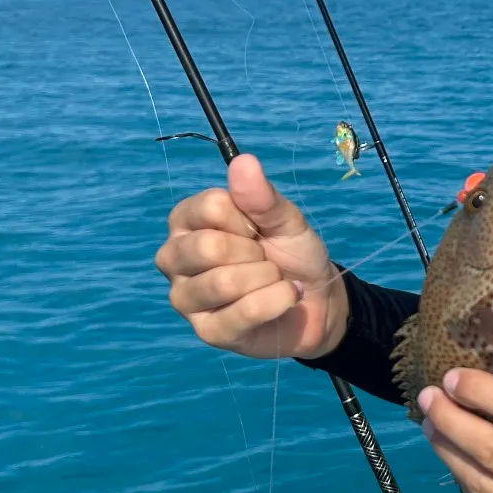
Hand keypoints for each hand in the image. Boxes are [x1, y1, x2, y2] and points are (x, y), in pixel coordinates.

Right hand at [154, 154, 346, 359]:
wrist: (318, 299)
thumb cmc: (291, 253)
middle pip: (209, 246)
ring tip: (274, 279)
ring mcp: (185, 298)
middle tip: (265, 258)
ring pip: (224, 282)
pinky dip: (277, 301)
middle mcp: (174, 258)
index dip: (247, 217)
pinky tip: (286, 298)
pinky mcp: (206, 331)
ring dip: (267, 278)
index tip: (258, 229)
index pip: (210, 206)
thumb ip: (262, 196)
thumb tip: (243, 161)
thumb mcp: (285, 219)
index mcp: (186, 222)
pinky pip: (244, 312)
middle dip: (255, 252)